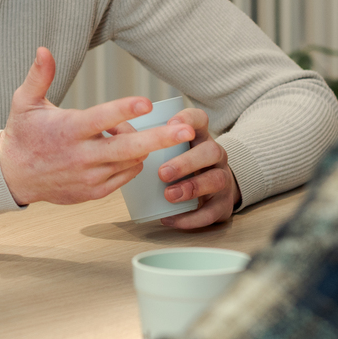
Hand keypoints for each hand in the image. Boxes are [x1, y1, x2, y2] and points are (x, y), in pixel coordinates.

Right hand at [0, 47, 193, 206]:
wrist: (13, 176)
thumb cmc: (23, 133)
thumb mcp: (23, 101)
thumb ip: (39, 76)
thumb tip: (45, 49)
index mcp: (68, 130)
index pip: (101, 119)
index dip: (125, 111)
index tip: (147, 103)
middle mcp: (82, 156)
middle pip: (128, 148)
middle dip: (160, 139)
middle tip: (187, 130)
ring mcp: (90, 177)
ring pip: (131, 161)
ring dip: (140, 145)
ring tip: (124, 131)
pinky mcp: (94, 191)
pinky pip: (126, 175)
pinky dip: (131, 162)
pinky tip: (121, 150)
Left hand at [152, 107, 241, 229]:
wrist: (214, 191)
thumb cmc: (182, 166)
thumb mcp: (172, 150)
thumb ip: (149, 144)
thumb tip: (114, 137)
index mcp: (200, 138)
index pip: (200, 119)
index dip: (187, 120)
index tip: (170, 124)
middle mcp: (215, 155)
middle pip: (212, 150)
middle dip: (187, 162)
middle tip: (163, 173)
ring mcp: (222, 179)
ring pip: (217, 180)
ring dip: (192, 187)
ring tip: (169, 195)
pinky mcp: (223, 204)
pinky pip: (212, 212)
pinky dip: (191, 218)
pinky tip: (170, 219)